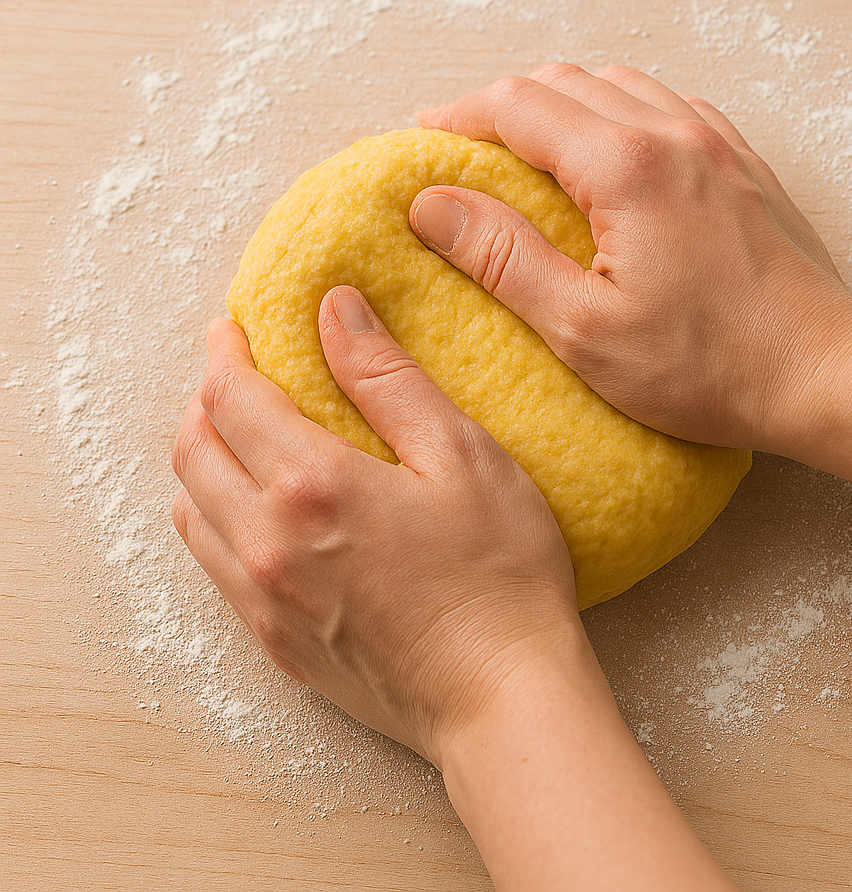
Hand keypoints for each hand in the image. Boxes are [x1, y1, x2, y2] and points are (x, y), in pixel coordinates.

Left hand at [171, 287, 579, 766]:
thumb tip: (336, 310)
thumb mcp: (461, 455)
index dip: (226, 352)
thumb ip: (389, 379)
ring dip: (203, 459)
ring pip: (192, 509)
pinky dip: (214, 518)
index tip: (234, 328)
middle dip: (206, 399)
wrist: (501, 699)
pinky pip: (212, 564)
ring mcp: (263, 600)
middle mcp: (267, 542)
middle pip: (194, 449)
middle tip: (236, 374)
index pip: (231, 397)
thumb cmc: (499, 575)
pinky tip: (254, 512)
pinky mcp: (274, 642)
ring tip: (239, 438)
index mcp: (312, 486)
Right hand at [413, 63, 851, 568]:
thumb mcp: (584, 328)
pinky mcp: (739, 163)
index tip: (421, 140)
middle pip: (562, 82)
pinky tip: (605, 159)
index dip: (458, 117)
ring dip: (558, 107)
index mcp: (627, 165)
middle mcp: (673, 131)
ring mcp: (714, 141)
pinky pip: (662, 107)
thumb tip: (432, 203)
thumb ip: (503, 257)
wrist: (826, 371)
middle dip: (500, 108)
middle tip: (463, 152)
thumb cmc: (708, 365)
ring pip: (613, 85)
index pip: (518, 105)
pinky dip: (613, 115)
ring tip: (524, 154)